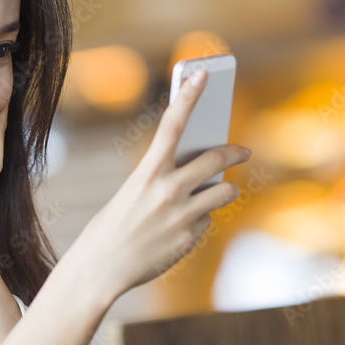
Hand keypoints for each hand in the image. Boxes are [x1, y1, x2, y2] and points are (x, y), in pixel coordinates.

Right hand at [66, 69, 249, 299]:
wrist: (100, 269)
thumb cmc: (112, 227)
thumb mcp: (132, 194)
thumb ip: (163, 180)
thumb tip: (204, 176)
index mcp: (147, 173)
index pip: (172, 124)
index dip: (188, 96)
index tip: (201, 75)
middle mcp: (168, 190)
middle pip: (215, 160)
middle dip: (234, 152)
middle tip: (244, 150)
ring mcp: (181, 216)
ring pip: (224, 193)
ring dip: (228, 189)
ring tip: (226, 189)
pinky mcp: (189, 239)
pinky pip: (206, 221)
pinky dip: (199, 220)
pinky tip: (181, 228)